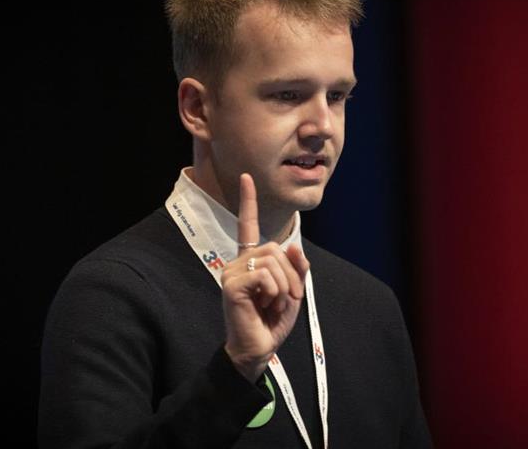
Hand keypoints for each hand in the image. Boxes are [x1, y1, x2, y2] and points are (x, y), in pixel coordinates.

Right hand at [222, 173, 308, 382]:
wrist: (257, 350)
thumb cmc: (271, 322)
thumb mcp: (292, 292)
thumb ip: (296, 268)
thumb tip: (294, 247)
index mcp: (251, 262)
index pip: (249, 225)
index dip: (248, 201)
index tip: (246, 177)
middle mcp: (238, 262)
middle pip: (276, 248)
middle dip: (291, 274)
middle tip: (287, 298)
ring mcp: (232, 272)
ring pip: (272, 260)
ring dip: (284, 286)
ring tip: (274, 305)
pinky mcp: (231, 285)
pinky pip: (264, 275)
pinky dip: (275, 292)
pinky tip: (265, 306)